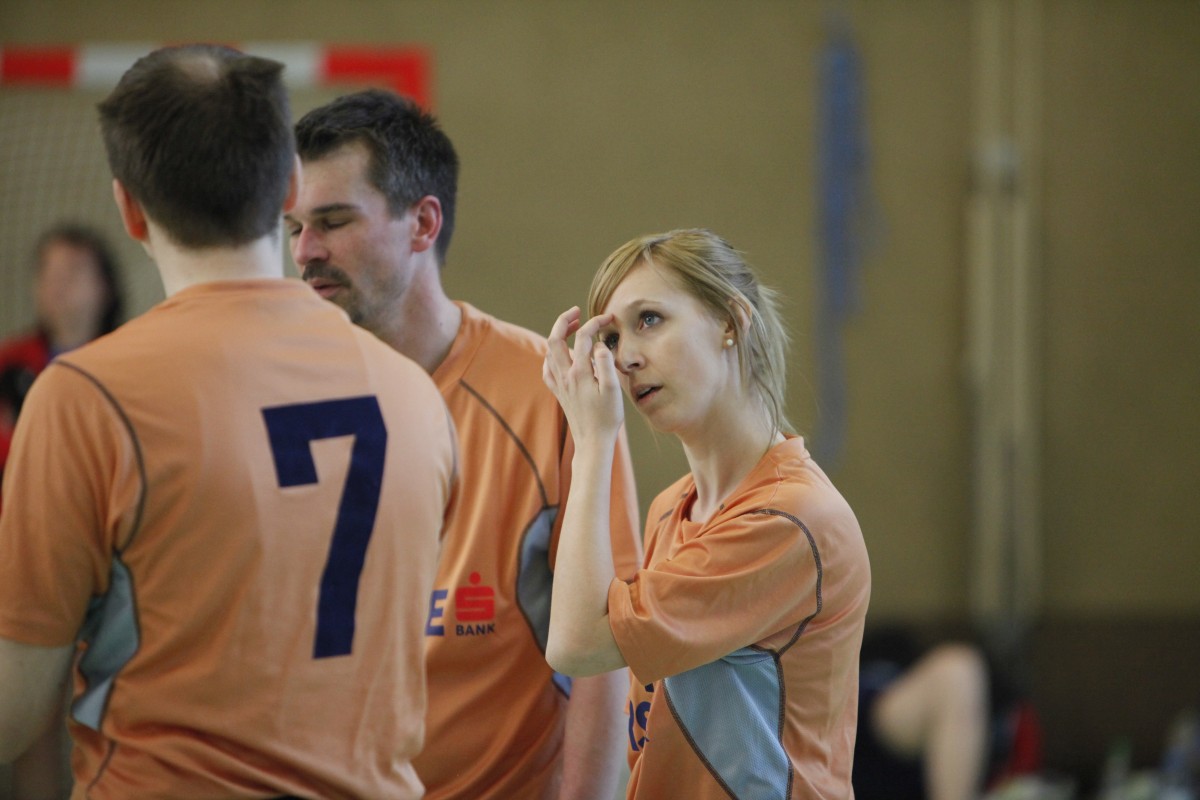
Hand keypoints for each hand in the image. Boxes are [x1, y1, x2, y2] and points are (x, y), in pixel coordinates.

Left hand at [543, 306, 623, 445]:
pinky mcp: (559, 393)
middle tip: (577, 312)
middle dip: (564, 321)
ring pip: (550, 352)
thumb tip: (597, 345)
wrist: (592, 442)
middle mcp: (565, 376)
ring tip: (573, 327)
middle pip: (555, 339)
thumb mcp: (613, 389)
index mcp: (580, 373)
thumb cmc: (606, 418)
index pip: (585, 337)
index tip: (608, 318)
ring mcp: (560, 385)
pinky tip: (559, 356)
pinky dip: (551, 356)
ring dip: (558, 335)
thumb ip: (605, 363)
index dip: (595, 323)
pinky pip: (548, 369)